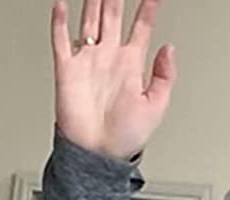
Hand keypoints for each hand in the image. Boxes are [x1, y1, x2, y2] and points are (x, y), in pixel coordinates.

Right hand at [50, 0, 176, 161]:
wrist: (96, 156)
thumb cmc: (124, 139)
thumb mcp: (156, 108)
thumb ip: (165, 77)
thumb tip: (169, 48)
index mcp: (130, 65)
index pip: (141, 26)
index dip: (148, 7)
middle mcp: (108, 58)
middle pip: (113, 14)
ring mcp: (87, 62)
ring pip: (90, 18)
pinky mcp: (67, 70)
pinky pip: (61, 40)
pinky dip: (60, 21)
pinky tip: (62, 4)